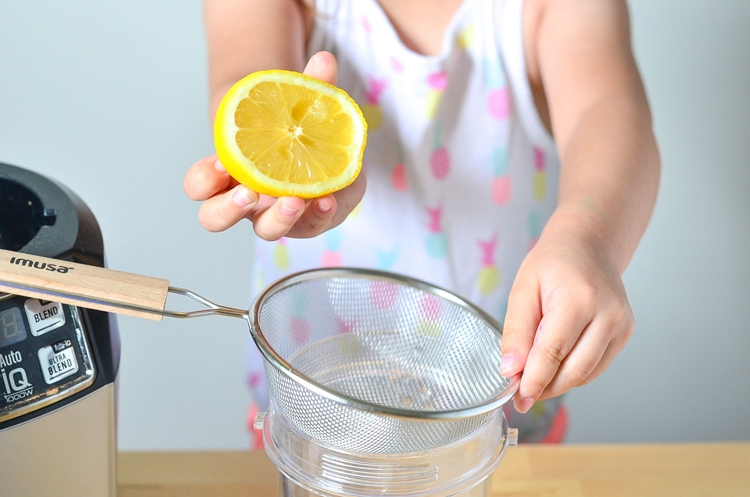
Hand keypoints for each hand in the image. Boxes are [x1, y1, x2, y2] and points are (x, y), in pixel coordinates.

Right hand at [183, 51, 365, 239]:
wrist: (331, 152)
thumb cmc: (300, 128)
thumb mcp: (303, 104)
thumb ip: (310, 86)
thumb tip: (324, 60)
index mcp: (230, 174)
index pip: (199, 185)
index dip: (203, 181)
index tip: (223, 165)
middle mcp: (247, 201)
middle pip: (214, 219)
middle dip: (228, 210)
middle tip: (249, 193)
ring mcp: (276, 214)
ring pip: (264, 231)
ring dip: (277, 219)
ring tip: (295, 201)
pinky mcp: (309, 222)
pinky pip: (309, 226)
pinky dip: (319, 215)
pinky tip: (328, 200)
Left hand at [499, 221, 634, 412]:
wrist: (589, 244)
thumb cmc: (553, 263)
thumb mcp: (523, 289)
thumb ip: (516, 332)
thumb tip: (511, 370)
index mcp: (578, 298)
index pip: (553, 352)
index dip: (534, 380)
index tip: (518, 397)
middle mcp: (608, 313)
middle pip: (574, 369)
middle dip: (545, 388)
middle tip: (521, 397)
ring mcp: (621, 325)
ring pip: (586, 373)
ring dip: (558, 384)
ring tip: (533, 384)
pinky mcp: (625, 333)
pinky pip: (596, 366)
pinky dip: (573, 374)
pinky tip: (555, 368)